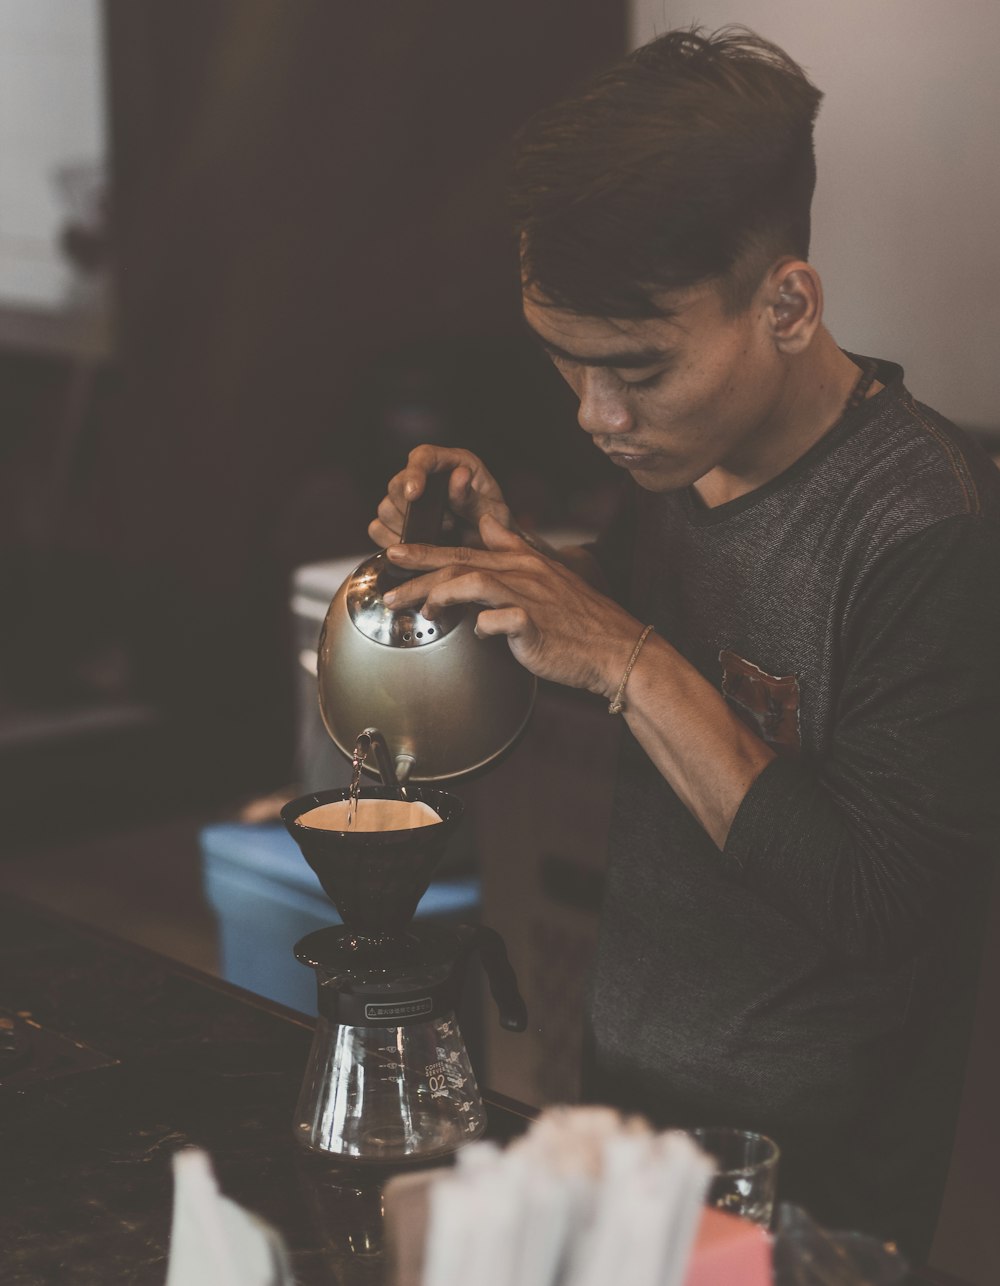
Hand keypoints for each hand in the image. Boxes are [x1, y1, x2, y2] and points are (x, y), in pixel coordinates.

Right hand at [368, 444, 514, 549]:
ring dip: (404, 528)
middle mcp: (428, 477)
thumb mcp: (495, 513)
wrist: (493, 553)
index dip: (414, 473)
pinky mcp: (398, 522)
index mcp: (453, 463)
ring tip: (435, 539)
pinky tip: (415, 549)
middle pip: (397, 484)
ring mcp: (410, 500)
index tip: (414, 494)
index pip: (423, 456)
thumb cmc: (498, 528)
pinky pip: (377, 528)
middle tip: (446, 527)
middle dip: (412, 510)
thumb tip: (459, 475)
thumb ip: (475, 498)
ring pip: (385, 507)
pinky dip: (390, 540)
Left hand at [382, 513, 644, 696]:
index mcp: (522, 561)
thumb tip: (488, 524)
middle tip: (387, 572)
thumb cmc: (577, 619)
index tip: (396, 551)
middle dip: (418, 565)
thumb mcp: (547, 572)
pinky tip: (475, 634)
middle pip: (459, 562)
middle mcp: (522, 573)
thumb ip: (514, 547)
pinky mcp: (533, 626)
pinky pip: (498, 622)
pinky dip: (481, 626)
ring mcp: (528, 598)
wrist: (615, 648)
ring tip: (418, 607)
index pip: (466, 548)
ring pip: (471, 583)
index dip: (428, 548)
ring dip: (439, 594)